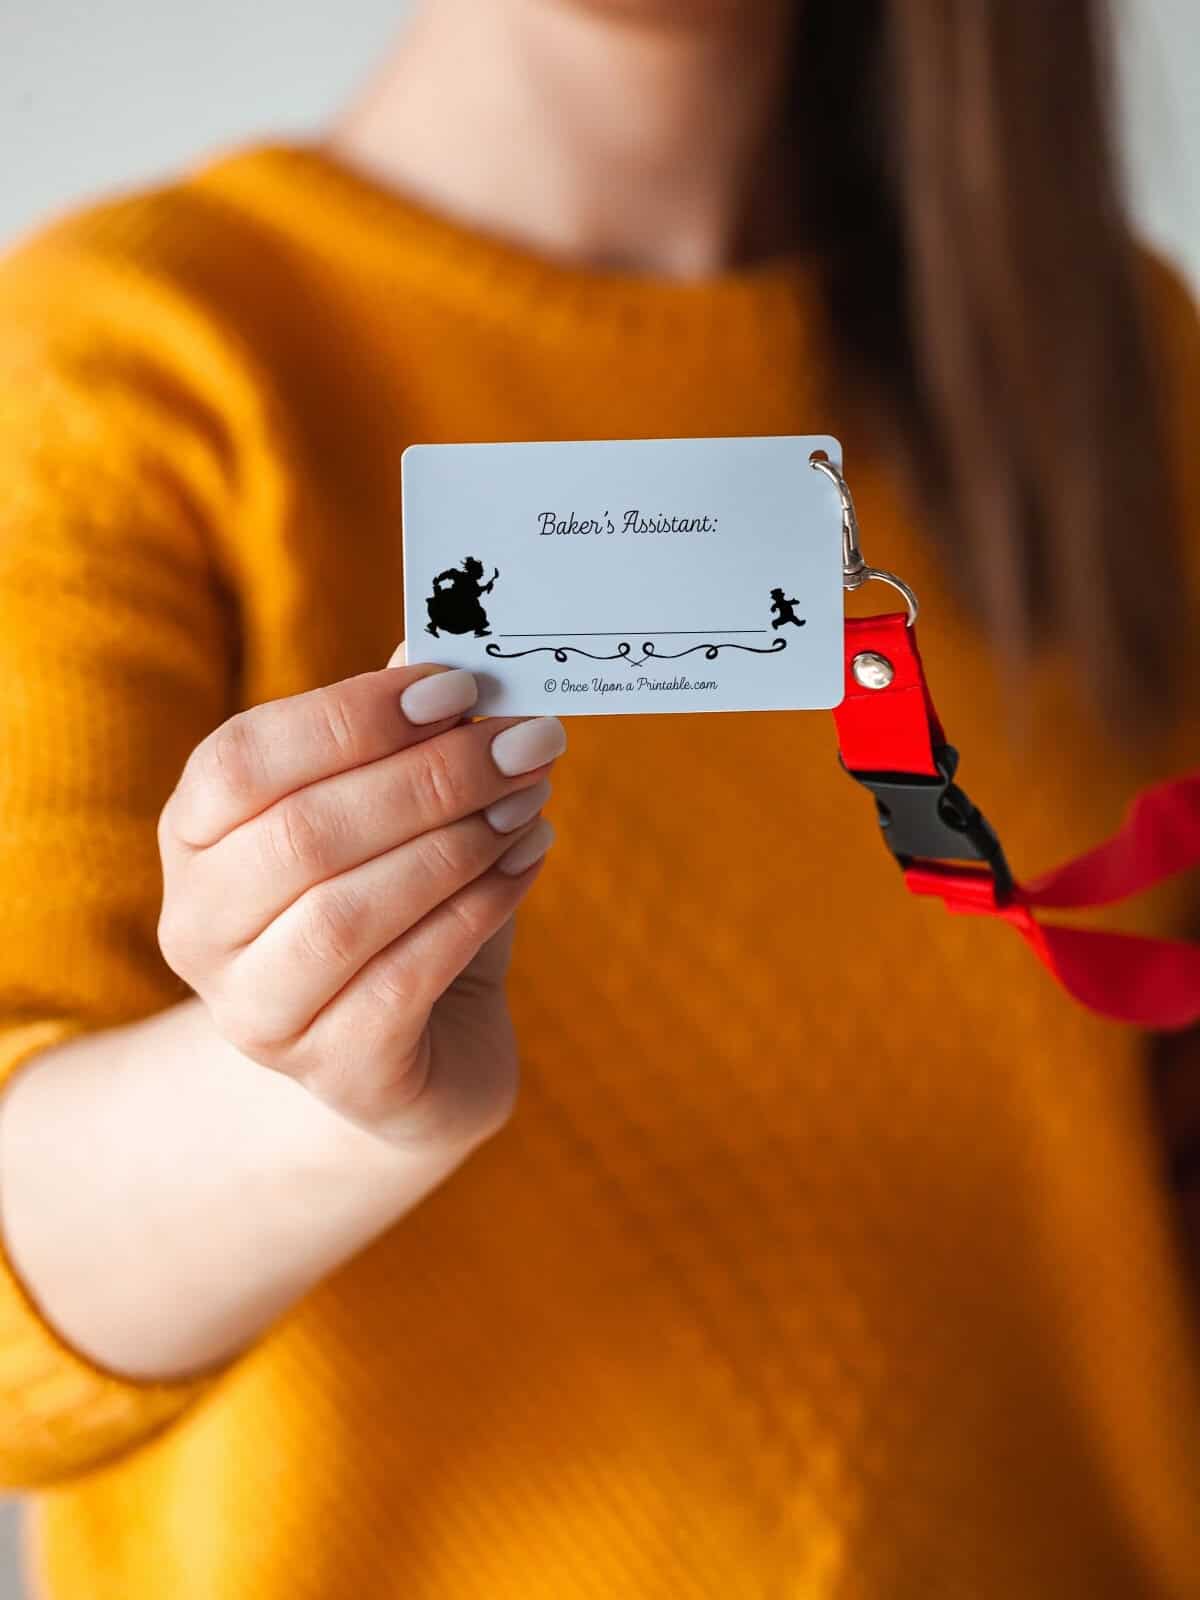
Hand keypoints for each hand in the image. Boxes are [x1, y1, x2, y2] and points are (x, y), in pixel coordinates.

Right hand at [156, 647, 563, 1150]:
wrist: (421, 1047)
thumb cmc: (405, 905)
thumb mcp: (395, 811)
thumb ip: (405, 730)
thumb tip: (442, 640)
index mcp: (195, 836)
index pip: (241, 761)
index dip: (351, 718)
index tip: (460, 690)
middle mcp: (199, 928)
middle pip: (301, 835)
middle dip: (429, 781)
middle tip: (526, 744)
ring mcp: (254, 1013)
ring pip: (346, 916)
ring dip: (455, 847)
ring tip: (528, 805)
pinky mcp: (332, 1072)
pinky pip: (401, 983)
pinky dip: (474, 913)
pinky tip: (525, 866)